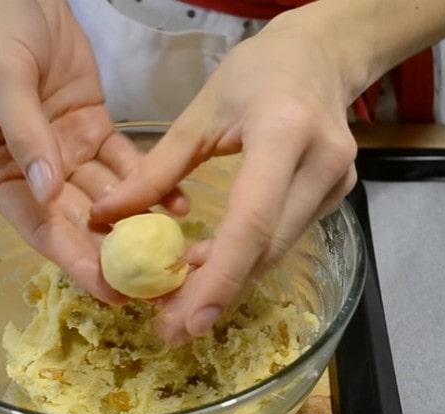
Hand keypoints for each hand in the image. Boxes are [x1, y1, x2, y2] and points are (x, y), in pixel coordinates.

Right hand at [0, 0, 188, 303]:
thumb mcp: (2, 76)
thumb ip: (24, 132)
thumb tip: (46, 191)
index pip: (37, 226)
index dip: (74, 260)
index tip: (110, 289)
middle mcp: (31, 170)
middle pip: (76, 221)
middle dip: (113, 252)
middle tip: (156, 280)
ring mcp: (65, 151)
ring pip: (105, 198)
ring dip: (137, 222)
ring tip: (175, 248)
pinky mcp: (92, 130)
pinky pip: (123, 163)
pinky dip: (149, 182)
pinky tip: (177, 201)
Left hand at [90, 13, 359, 340]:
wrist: (322, 58)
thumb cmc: (256, 73)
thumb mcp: (201, 112)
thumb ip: (157, 169)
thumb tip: (107, 216)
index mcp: (285, 132)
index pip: (252, 220)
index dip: (220, 276)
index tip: (187, 320)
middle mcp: (321, 165)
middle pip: (266, 248)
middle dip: (215, 291)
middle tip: (170, 324)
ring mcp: (337, 185)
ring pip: (276, 250)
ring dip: (228, 278)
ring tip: (179, 297)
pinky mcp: (337, 197)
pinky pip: (284, 238)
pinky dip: (246, 257)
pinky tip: (211, 264)